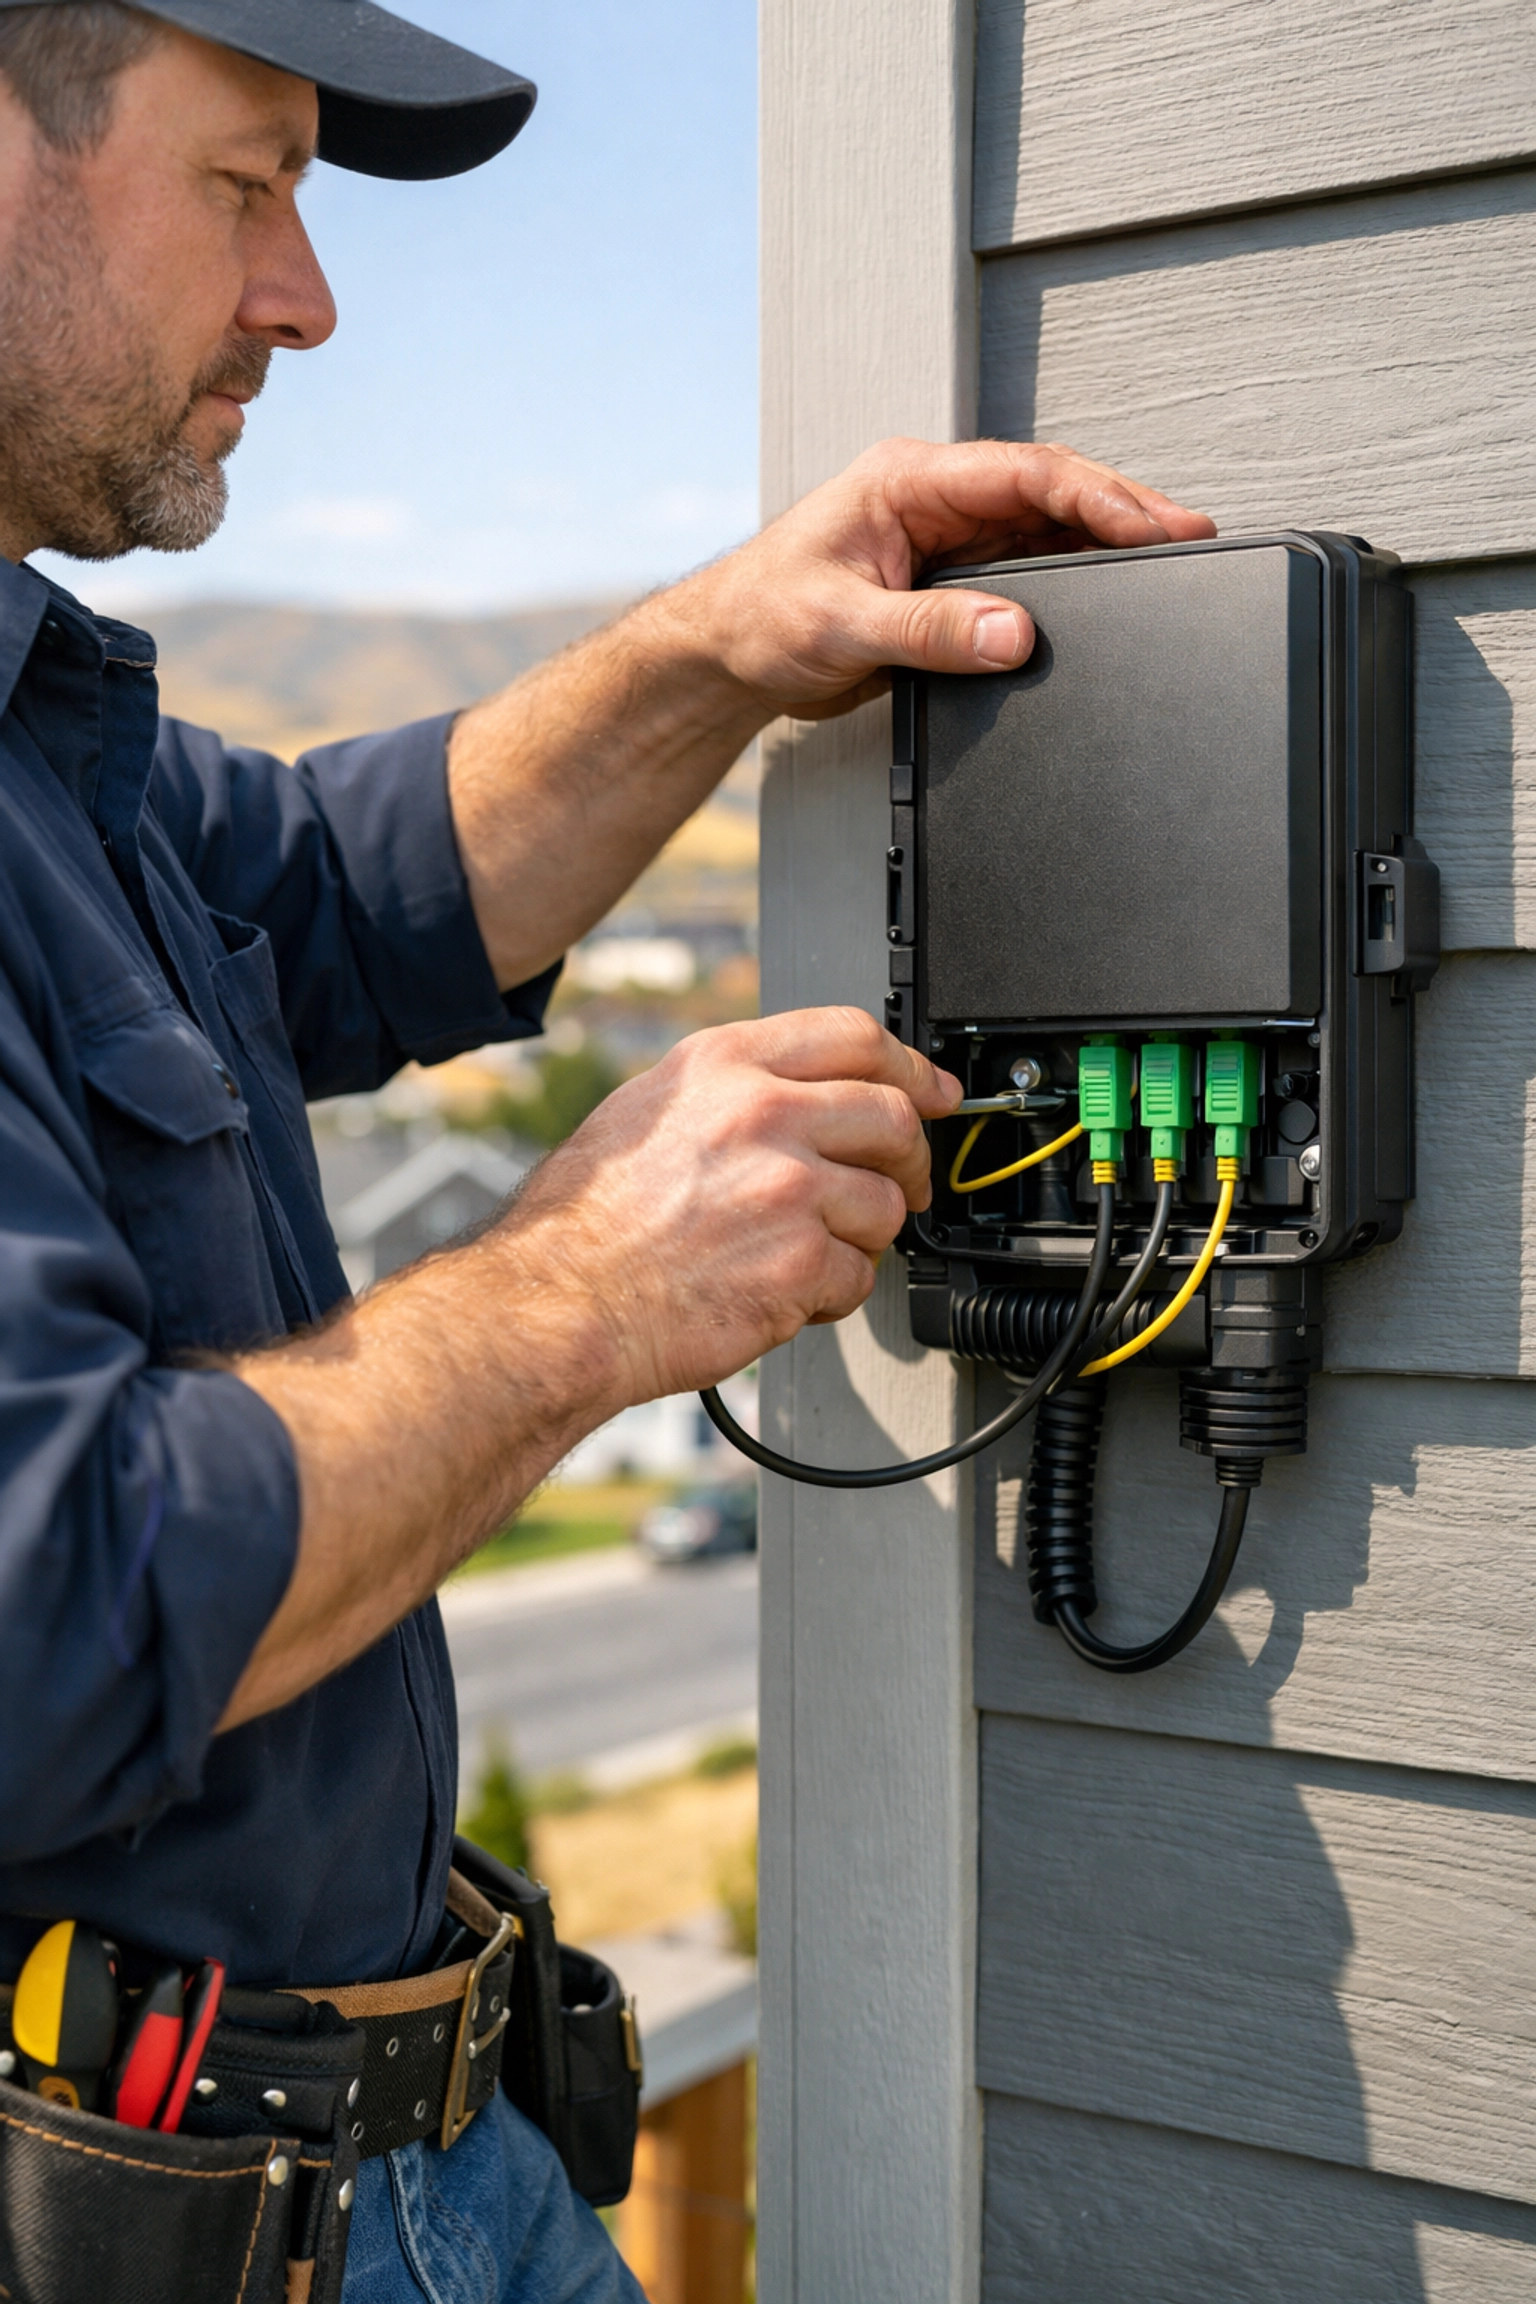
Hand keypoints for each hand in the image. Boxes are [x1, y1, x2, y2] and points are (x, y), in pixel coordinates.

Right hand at [505, 1006, 961, 1401]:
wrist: (563, 1304)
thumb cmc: (587, 1223)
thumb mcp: (646, 1111)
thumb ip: (730, 1089)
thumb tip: (802, 1092)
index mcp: (723, 1066)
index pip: (853, 1036)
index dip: (910, 1066)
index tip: (932, 1090)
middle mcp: (760, 1115)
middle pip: (893, 1118)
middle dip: (911, 1160)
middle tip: (903, 1186)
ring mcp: (786, 1188)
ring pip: (884, 1206)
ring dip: (863, 1238)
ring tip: (810, 1254)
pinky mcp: (799, 1263)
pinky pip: (857, 1276)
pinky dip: (832, 1295)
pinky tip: (786, 1293)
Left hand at [661, 436, 1216, 717]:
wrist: (726, 655)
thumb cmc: (760, 618)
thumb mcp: (842, 626)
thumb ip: (930, 630)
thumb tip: (1012, 634)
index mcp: (909, 479)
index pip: (1026, 474)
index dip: (1100, 497)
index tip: (1156, 525)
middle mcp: (935, 498)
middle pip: (1052, 492)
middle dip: (1126, 513)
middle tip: (1195, 537)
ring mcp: (947, 536)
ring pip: (1047, 529)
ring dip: (1106, 546)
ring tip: (1174, 565)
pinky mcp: (950, 578)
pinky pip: (1027, 570)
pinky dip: (1073, 581)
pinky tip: (1112, 599)